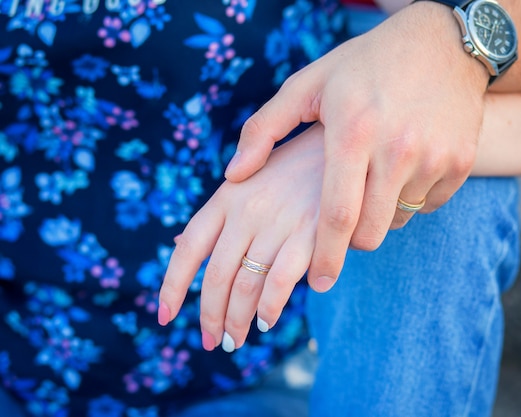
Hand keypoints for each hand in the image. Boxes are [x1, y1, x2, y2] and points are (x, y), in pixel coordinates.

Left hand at [158, 124, 323, 351]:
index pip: (189, 247)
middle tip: (214, 341)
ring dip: (237, 321)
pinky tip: (266, 321)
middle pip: (217, 276)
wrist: (344, 144)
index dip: (172, 285)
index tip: (164, 316)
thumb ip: (216, 213)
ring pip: (246, 286)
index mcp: (227, 196)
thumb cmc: (294, 164)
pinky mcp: (311, 234)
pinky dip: (270, 308)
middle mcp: (247, 211)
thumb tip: (177, 241)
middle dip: (211, 316)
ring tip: (236, 340)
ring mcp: (278, 223)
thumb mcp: (249, 178)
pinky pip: (281, 283)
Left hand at [224, 3, 488, 292]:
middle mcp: (397, 149)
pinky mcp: (461, 162)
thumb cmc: (365, 64)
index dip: (325, 257)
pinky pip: (429, 205)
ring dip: (380, 215)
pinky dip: (411, 199)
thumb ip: (264, 129)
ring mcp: (435, 157)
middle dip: (350, 241)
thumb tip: (234, 176)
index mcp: (353, 133)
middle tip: (341, 225)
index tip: (318, 282)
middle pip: (370, 232)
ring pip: (399, 220)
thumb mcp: (308, 84)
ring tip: (372, 180)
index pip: (336, 216)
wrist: (443, 43)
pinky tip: (402, 167)